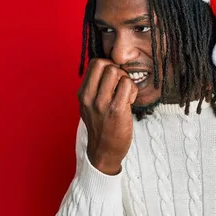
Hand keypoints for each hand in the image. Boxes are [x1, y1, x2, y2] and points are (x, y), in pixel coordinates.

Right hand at [77, 58, 137, 174]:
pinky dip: (132, 90)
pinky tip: (130, 101)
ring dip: (126, 80)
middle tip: (121, 84)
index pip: (95, 63)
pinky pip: (128, 85)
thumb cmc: (101, 127)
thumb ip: (95, 88)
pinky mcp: (117, 110)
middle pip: (106, 64)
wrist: (104, 152)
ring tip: (126, 94)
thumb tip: (110, 67)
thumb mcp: (89, 106)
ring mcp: (102, 103)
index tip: (114, 78)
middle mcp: (89, 97)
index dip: (108, 65)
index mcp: (83, 94)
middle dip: (118, 70)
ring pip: (117, 72)